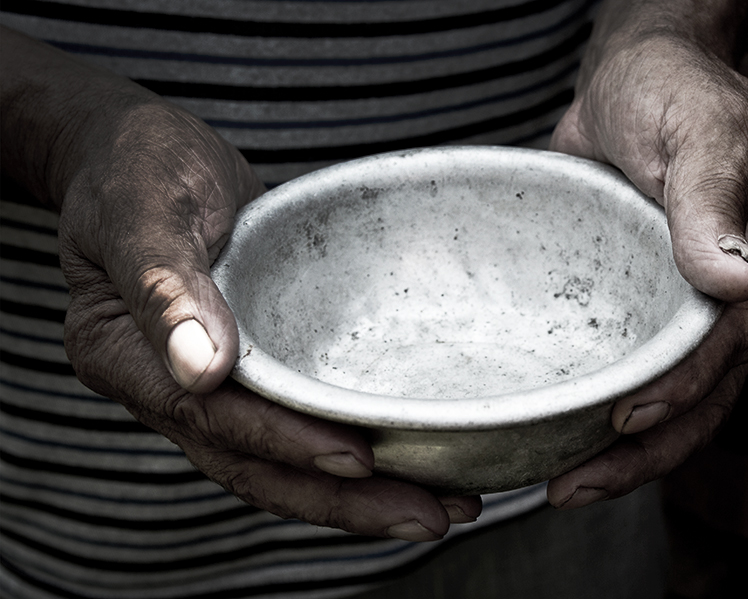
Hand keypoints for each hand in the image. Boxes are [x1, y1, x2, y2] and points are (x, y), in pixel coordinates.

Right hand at [2, 28, 479, 539]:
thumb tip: (201, 368)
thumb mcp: (141, 204)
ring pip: (279, 461)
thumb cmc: (136, 165)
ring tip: (445, 506)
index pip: (208, 416)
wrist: (137, 153)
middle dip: (340, 499)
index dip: (284, 441)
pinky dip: (350, 451)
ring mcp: (208, 387)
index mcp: (123, 354)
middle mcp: (165, 386)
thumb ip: (163, 282)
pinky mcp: (249, 372)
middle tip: (431, 517)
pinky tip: (411, 461)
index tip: (358, 457)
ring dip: (357, 494)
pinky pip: (296, 424)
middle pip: (252, 464)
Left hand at [546, 1, 747, 507]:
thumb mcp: (697, 128)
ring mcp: (693, 304)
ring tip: (563, 486)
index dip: (684, 385)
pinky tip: (562, 438)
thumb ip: (711, 201)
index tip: (625, 418)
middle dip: (650, 449)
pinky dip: (606, 408)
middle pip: (710, 390)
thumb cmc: (671, 88)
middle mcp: (741, 290)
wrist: (629, 80)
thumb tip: (734, 280)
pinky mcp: (648, 306)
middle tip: (574, 486)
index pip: (734, 335)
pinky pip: (636, 369)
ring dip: (626, 451)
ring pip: (675, 397)